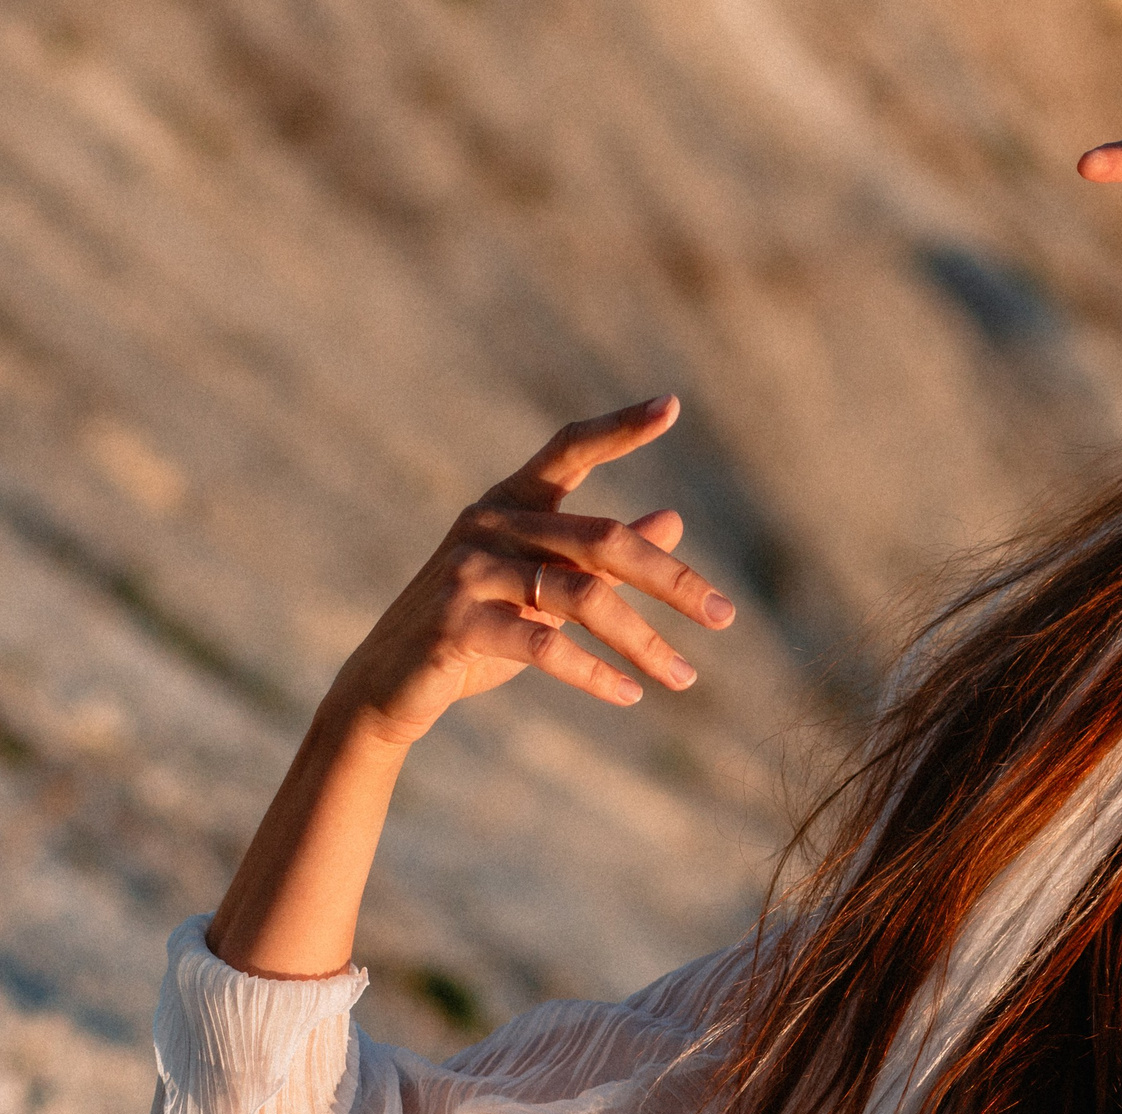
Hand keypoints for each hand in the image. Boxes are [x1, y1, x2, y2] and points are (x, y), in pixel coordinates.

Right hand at [326, 396, 735, 747]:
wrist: (390, 683)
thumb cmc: (478, 630)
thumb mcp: (544, 588)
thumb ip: (601, 556)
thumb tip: (674, 519)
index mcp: (511, 504)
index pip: (569, 449)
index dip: (620, 428)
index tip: (672, 404)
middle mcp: (490, 525)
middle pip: (604, 540)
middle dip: (673, 581)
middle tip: (726, 617)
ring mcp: (468, 571)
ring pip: (584, 598)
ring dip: (644, 644)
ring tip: (684, 679)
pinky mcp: (456, 622)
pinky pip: (546, 645)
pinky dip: (596, 673)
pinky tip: (629, 695)